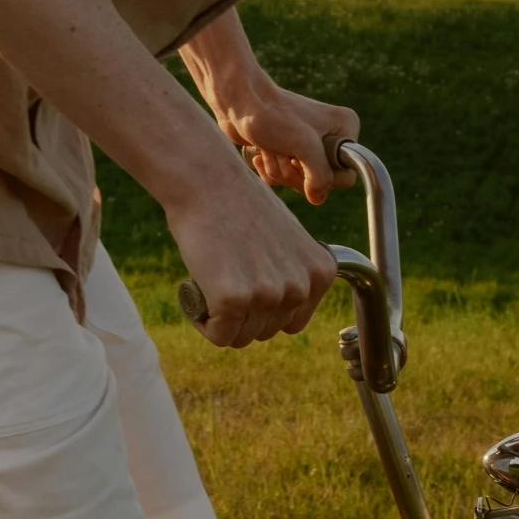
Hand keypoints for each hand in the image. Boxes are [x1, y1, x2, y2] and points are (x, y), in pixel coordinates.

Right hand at [166, 162, 335, 347]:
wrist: (207, 180)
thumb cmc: (238, 204)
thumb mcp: (285, 240)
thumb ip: (290, 273)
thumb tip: (279, 307)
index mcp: (321, 272)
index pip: (292, 321)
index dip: (263, 308)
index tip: (244, 281)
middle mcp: (301, 287)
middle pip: (266, 332)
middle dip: (241, 313)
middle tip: (222, 275)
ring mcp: (269, 295)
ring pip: (241, 338)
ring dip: (221, 318)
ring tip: (211, 278)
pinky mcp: (234, 299)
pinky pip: (218, 336)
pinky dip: (202, 320)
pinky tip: (197, 288)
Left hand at [213, 85, 358, 205]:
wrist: (237, 101)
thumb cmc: (270, 116)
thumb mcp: (304, 146)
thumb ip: (320, 177)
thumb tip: (317, 198)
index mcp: (344, 128)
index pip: (346, 174)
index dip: (322, 176)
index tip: (301, 159)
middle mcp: (330, 136)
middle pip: (321, 181)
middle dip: (295, 173)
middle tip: (282, 153)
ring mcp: (307, 145)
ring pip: (300, 181)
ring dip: (280, 169)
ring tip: (270, 148)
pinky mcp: (286, 151)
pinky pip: (284, 178)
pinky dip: (270, 170)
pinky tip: (260, 154)